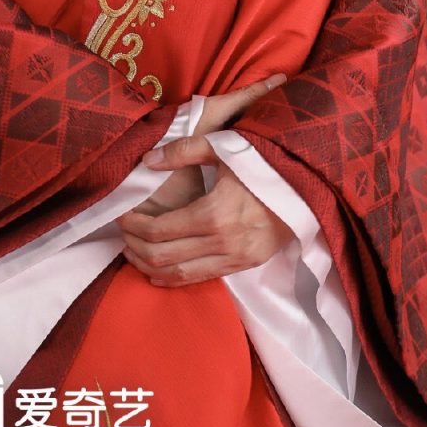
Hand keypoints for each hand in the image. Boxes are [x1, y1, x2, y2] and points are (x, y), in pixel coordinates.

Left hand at [116, 73, 292, 284]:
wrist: (308, 184)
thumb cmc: (264, 160)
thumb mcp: (224, 147)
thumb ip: (182, 150)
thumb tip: (146, 160)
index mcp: (214, 214)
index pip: (158, 230)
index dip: (132, 225)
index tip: (119, 214)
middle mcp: (223, 243)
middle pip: (164, 257)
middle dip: (135, 246)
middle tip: (119, 233)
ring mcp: (236, 258)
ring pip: (181, 276)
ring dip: (151, 267)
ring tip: (131, 253)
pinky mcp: (246, 264)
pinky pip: (203, 278)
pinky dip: (176, 279)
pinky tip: (159, 273)